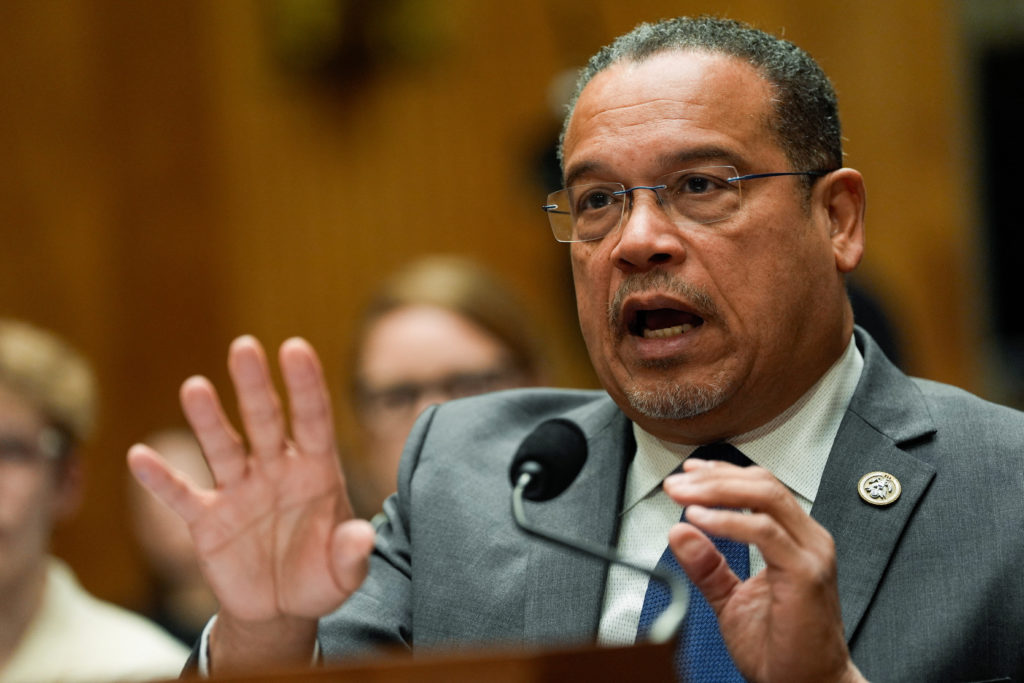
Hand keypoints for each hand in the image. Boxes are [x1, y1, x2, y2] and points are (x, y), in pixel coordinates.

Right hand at [127, 336, 374, 671]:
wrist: (281, 610)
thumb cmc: (320, 578)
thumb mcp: (345, 573)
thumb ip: (352, 553)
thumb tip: (362, 537)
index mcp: (316, 471)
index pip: (313, 420)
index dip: (305, 385)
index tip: (296, 348)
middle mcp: (276, 470)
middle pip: (265, 421)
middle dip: (254, 386)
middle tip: (244, 346)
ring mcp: (239, 491)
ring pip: (223, 447)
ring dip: (208, 419)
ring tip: (194, 386)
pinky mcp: (207, 520)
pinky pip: (181, 495)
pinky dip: (160, 480)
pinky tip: (139, 456)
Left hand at [664, 459, 865, 682]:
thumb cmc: (781, 649)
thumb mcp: (730, 599)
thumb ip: (707, 565)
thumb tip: (679, 532)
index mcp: (794, 540)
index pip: (759, 486)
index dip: (722, 474)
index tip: (687, 474)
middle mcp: (807, 540)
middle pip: (761, 483)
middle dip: (713, 478)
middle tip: (675, 484)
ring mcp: (810, 554)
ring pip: (765, 496)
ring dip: (717, 491)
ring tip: (683, 496)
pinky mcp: (806, 573)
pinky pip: (764, 531)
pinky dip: (728, 521)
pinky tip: (700, 520)